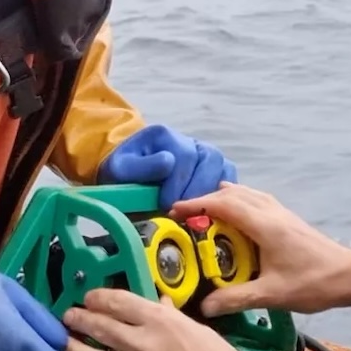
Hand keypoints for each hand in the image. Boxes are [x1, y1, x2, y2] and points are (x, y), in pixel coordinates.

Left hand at [61, 288, 246, 350]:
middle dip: (78, 319)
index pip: (116, 301)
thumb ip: (174, 318)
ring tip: (65, 345)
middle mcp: (140, 342)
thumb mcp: (200, 332)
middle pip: (97, 325)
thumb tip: (160, 304)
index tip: (89, 298)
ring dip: (74, 350)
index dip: (97, 298)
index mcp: (159, 320)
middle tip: (68, 317)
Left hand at [99, 124, 236, 209]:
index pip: (184, 155)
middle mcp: (190, 142)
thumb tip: (169, 163)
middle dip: (197, 189)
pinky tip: (208, 212)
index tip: (166, 204)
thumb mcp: (121, 168)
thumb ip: (141, 165)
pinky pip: (229, 179)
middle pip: (210, 159)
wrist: (126, 176)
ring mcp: (204, 155)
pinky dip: (224, 195)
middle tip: (183, 212)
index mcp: (166, 136)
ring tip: (195, 214)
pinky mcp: (213, 171)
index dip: (178, 183)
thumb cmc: (124, 173)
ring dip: (212, 194)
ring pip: (224, 168)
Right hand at [170, 182, 350, 315]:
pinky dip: (240, 201)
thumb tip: (204, 307)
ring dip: (224, 198)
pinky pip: (257, 201)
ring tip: (205, 211)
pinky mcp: (289, 219)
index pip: (224, 205)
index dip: (197, 204)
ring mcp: (282, 213)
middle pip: (233, 194)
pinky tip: (236, 215)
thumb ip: (236, 299)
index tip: (174, 211)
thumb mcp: (272, 295)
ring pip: (247, 194)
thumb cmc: (313, 283)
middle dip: (206, 200)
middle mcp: (271, 212)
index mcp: (264, 225)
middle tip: (185, 215)